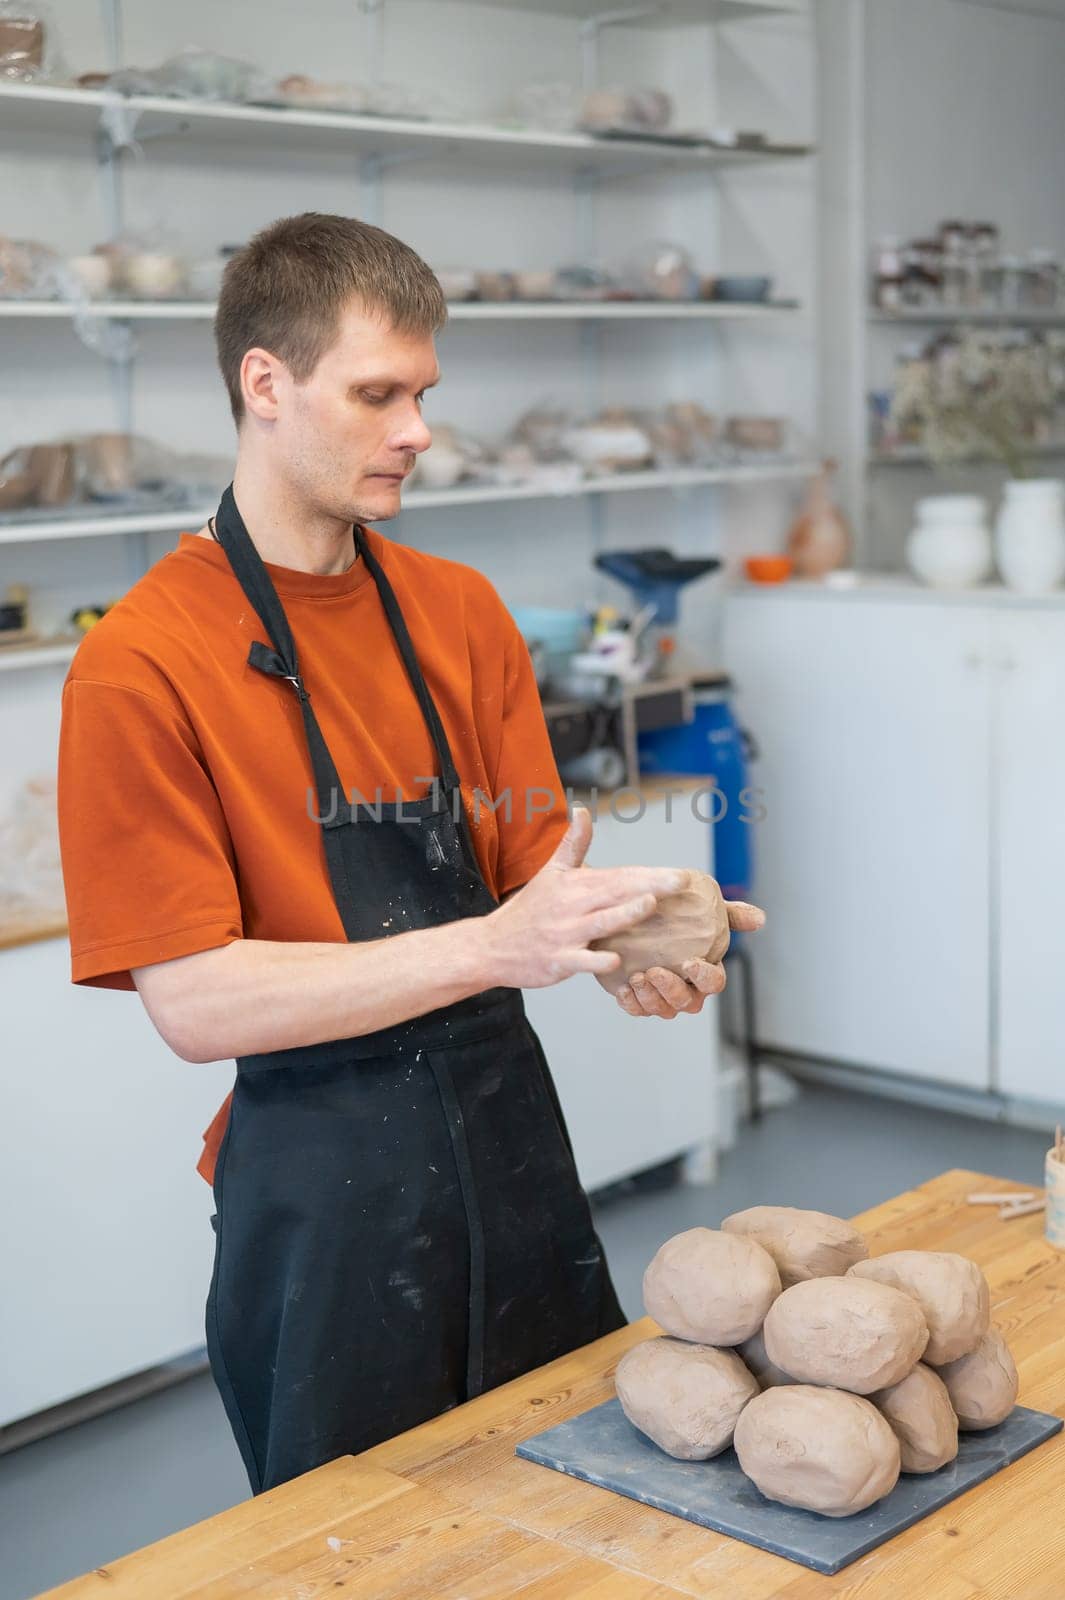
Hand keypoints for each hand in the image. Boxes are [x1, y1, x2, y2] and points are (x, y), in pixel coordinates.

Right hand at [475, 807, 685, 989]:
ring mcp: (565, 934)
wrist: (491, 945)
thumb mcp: (550, 872)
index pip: (619, 876)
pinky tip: (617, 960)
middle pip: (615, 893)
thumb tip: (583, 810)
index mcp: (575, 885)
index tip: (681, 874)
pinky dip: (597, 960)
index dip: (650, 874)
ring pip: (600, 923)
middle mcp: (572, 906)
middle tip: (680, 882)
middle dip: (650, 886)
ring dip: (624, 914)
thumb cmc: (528, 910)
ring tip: (650, 904)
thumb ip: (572, 843)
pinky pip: (581, 961)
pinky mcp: (558, 960)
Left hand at [614, 898, 765, 1019]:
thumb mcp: (701, 908)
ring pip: (661, 1009)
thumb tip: (759, 918)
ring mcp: (661, 998)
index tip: (690, 963)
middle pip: (688, 1002)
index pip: (714, 983)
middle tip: (655, 971)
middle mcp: (686, 989)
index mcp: (704, 972)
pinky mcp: (637, 1000)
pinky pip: (637, 1010)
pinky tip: (623, 989)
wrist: (633, 915)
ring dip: (649, 997)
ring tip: (637, 977)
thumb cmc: (673, 915)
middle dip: (671, 990)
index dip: (705, 977)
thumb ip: (729, 914)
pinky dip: (631, 1002)